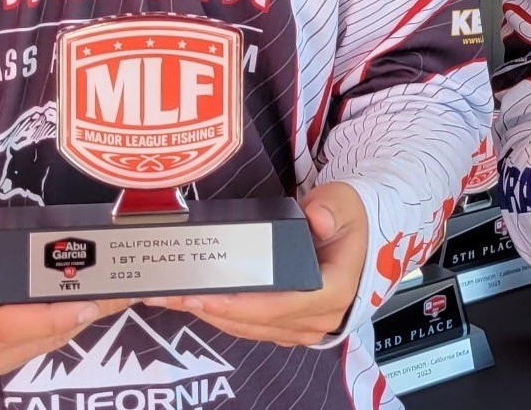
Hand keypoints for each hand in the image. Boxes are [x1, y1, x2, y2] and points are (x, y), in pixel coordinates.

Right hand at [0, 202, 131, 377]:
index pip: (5, 325)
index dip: (48, 317)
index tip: (84, 303)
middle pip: (35, 336)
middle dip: (80, 313)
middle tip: (120, 290)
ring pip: (46, 343)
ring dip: (83, 319)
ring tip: (120, 293)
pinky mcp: (5, 356)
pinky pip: (45, 343)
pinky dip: (73, 323)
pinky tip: (101, 301)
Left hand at [145, 181, 368, 346]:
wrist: (356, 230)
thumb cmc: (347, 215)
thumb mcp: (343, 201)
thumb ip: (331, 207)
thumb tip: (316, 217)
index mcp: (334, 290)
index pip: (280, 306)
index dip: (240, 304)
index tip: (205, 294)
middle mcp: (320, 318)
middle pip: (257, 322)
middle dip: (213, 309)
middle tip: (175, 293)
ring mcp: (305, 326)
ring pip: (250, 329)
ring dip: (212, 315)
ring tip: (176, 297)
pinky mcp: (290, 326)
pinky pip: (252, 327)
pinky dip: (224, 316)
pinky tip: (198, 302)